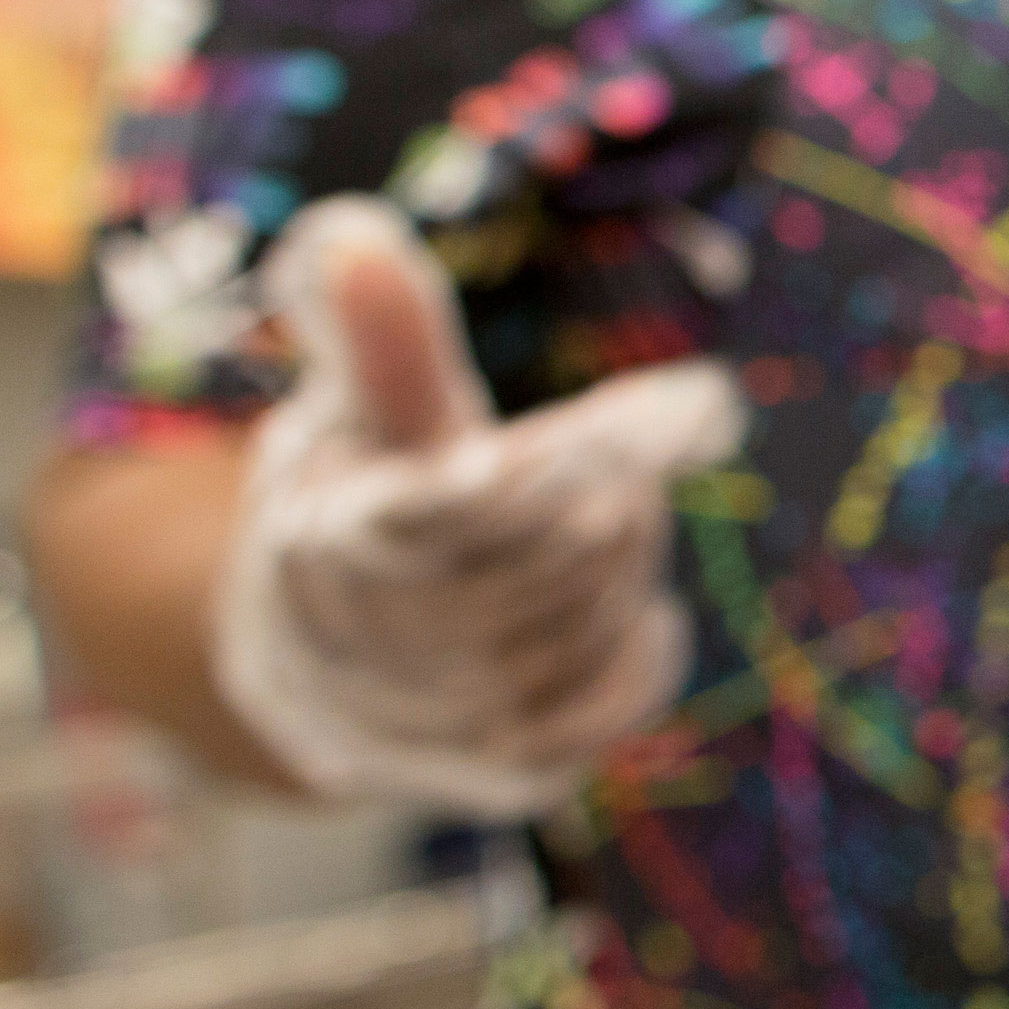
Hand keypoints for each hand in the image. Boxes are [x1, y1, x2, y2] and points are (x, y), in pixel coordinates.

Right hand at [213, 197, 743, 817]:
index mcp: (326, 535)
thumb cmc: (361, 499)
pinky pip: (604, 712)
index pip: (462, 504)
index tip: (696, 404)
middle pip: (552, 560)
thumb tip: (350, 235)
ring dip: (618, 574)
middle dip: (607, 498)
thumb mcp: (361, 410)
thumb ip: (383, 337)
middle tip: (623, 461)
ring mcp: (424, 724)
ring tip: (607, 526)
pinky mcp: (490, 774)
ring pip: (583, 633)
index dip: (576, 459)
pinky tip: (634, 614)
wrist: (312, 665)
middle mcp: (360, 646)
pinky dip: (635, 654)